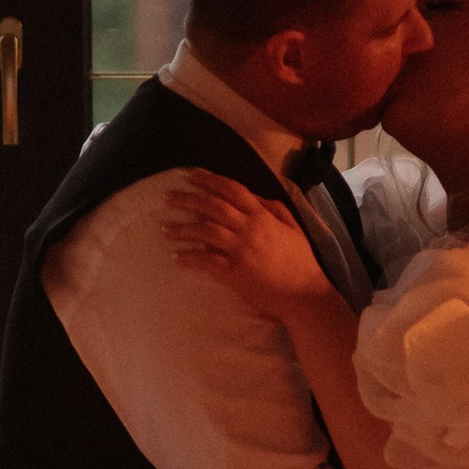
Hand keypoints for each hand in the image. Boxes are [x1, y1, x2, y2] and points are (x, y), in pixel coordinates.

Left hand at [161, 171, 330, 318]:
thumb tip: (251, 195)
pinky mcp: (234, 273)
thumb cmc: (299, 260)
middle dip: (187, 199)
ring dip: (182, 228)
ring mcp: (241, 250)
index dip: (209, 179)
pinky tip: (176, 257)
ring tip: (164, 229)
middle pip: (212, 206)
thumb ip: (271, 207)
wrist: (304, 294)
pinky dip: (189, 257)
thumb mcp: (291, 226)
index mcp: (263, 215)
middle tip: (166, 197)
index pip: (231, 189)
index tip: (190, 174)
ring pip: (205, 231)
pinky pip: (206, 261)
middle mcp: (249, 228)